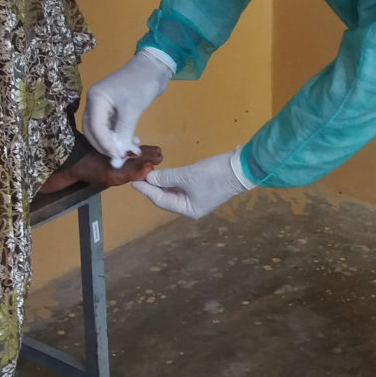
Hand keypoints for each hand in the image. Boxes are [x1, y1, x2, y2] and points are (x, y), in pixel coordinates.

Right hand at [83, 49, 172, 165]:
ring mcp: (103, 105)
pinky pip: (111, 127)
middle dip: (106, 146)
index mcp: (95, 99)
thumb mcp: (132, 109)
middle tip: (122, 157)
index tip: (118, 157)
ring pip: (102, 131)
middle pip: (94, 131)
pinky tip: (132, 142)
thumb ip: (124, 132)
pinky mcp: (113, 108)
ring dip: (114, 142)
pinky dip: (119, 136)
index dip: (105, 145)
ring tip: (130, 150)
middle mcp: (95, 102)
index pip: (95, 128)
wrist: (155, 66)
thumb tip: (122, 154)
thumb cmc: (141, 83)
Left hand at [131, 148, 254, 218]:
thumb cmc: (214, 175)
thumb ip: (166, 177)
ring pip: (174, 191)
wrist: (242, 167)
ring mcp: (198, 197)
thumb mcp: (187, 175)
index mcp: (189, 210)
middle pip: (166, 197)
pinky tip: (163, 172)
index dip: (146, 190)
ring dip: (162, 182)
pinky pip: (181, 185)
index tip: (133, 181)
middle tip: (138, 175)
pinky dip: (171, 179)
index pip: (161, 200)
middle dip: (152, 187)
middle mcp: (192, 207)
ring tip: (147, 173)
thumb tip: (149, 178)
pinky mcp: (202, 186)